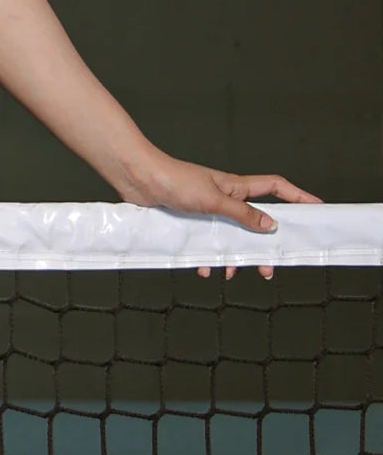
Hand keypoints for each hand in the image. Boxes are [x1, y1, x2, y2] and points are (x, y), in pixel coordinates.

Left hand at [125, 156, 321, 279]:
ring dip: (233, 256)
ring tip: (233, 273)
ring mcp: (207, 210)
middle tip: (271, 266)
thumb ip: (242, 214)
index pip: (276, 188)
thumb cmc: (175, 181)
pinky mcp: (189, 221)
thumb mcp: (214, 200)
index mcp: (237, 187)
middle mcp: (225, 198)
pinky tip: (203, 269)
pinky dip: (206, 257)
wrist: (138, 180)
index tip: (316, 208)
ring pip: (229, 237)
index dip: (298, 196)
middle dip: (263, 245)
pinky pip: (204, 243)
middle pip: (255, 222)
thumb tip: (271, 226)